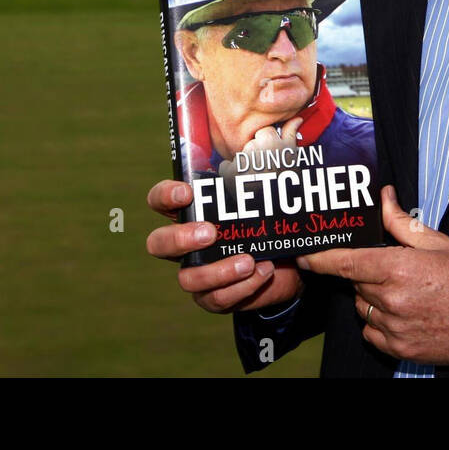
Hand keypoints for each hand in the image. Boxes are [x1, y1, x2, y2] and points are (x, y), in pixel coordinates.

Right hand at [146, 179, 301, 312]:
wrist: (290, 261)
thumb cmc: (266, 221)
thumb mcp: (262, 199)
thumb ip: (258, 179)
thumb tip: (273, 150)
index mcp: (191, 213)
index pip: (160, 201)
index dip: (165, 196)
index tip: (187, 192)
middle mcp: (186, 244)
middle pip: (158, 244)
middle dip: (181, 238)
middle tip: (210, 232)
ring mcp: (197, 272)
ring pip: (188, 279)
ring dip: (218, 270)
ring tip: (248, 261)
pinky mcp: (214, 297)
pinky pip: (217, 299)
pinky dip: (241, 287)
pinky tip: (264, 271)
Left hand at [218, 117, 303, 192]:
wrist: (276, 205)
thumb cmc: (287, 179)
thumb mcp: (292, 154)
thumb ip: (291, 133)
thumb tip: (296, 117)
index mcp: (270, 141)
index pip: (264, 133)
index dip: (268, 145)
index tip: (272, 156)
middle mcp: (254, 148)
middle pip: (250, 145)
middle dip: (254, 154)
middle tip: (264, 169)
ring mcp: (240, 160)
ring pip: (239, 156)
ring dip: (244, 165)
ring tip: (255, 178)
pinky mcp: (228, 173)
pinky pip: (226, 167)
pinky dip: (230, 174)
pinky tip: (242, 182)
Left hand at [296, 185, 448, 365]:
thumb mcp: (438, 243)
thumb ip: (402, 223)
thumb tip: (384, 197)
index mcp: (399, 268)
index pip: (346, 262)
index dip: (320, 258)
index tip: (303, 255)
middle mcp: (392, 300)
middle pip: (355, 283)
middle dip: (365, 273)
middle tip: (392, 267)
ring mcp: (395, 328)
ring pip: (363, 308)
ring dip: (372, 298)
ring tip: (404, 291)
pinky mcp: (401, 349)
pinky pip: (372, 333)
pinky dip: (379, 323)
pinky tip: (404, 313)